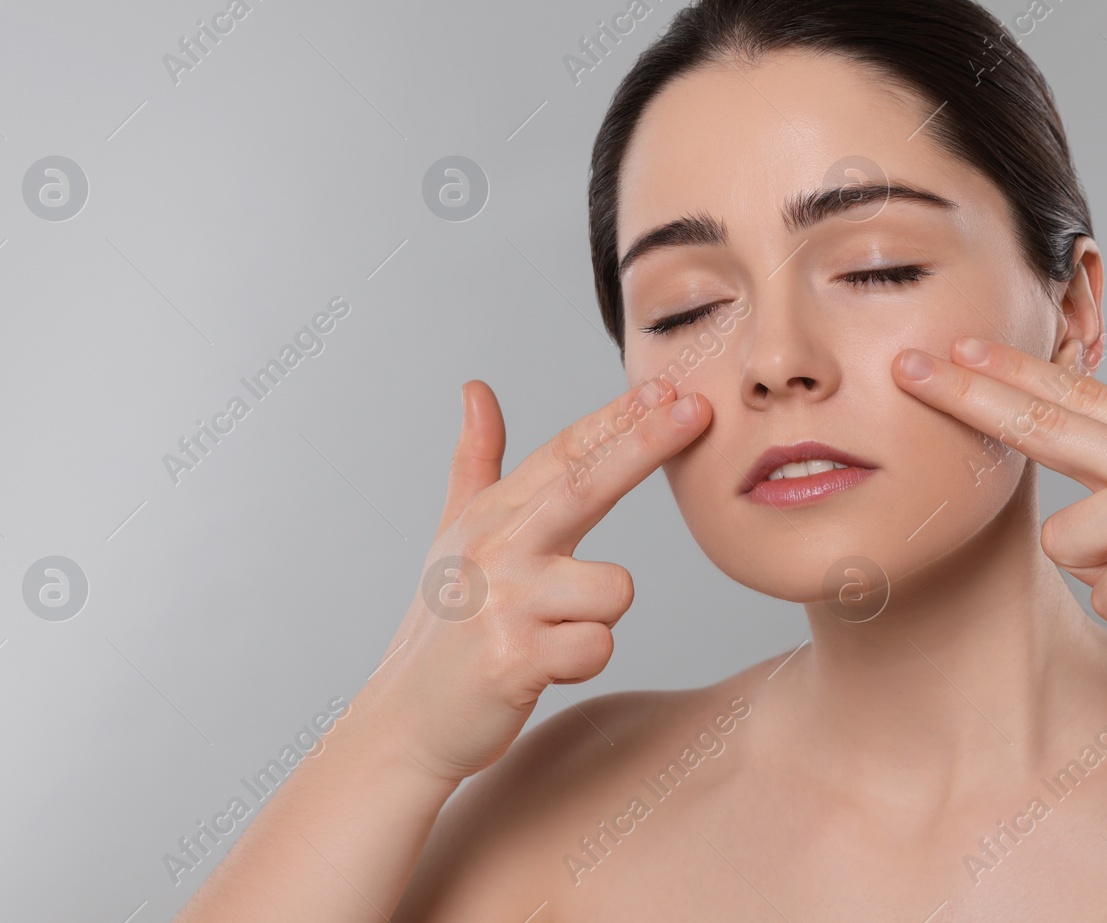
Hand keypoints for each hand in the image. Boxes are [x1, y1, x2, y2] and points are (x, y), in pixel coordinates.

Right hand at [366, 375, 710, 786]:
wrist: (407, 718)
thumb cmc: (444, 626)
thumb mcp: (453, 533)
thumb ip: (475, 460)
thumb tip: (476, 389)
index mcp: (491, 515)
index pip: (565, 453)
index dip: (619, 418)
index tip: (668, 388)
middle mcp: (497, 549)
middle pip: (585, 483)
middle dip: (645, 442)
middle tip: (698, 409)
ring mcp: (505, 603)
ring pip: (615, 588)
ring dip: (602, 614)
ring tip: (557, 631)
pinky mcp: (515, 660)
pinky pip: (598, 646)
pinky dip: (586, 661)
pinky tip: (548, 667)